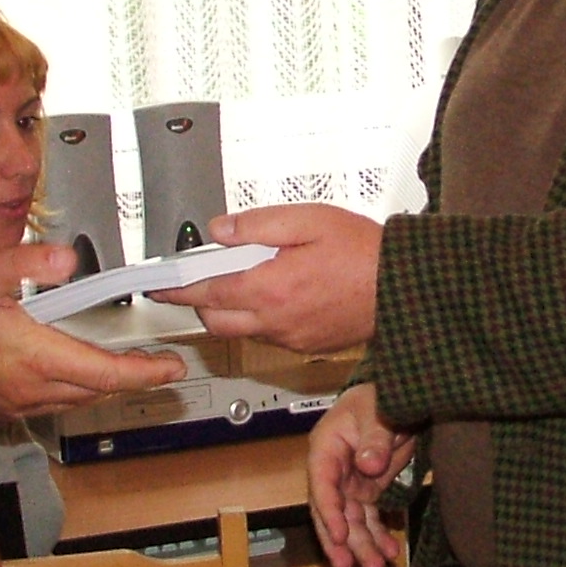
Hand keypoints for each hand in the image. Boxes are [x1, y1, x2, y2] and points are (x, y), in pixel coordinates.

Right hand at [0, 246, 186, 418]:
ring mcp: (15, 402)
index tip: (170, 368)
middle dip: (132, 379)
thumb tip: (67, 260)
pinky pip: (53, 404)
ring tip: (127, 370)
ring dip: (104, 386)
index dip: (144, 372)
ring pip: (77, 401)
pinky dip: (76, 391)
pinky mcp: (2, 408)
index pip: (104, 372)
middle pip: (97, 391)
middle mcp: (27, 387)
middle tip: (159, 366)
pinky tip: (78, 375)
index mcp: (31, 355)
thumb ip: (30, 263)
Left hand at [160, 206, 383, 354]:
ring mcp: (292, 338)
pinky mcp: (308, 346)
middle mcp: (276, 320)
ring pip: (242, 331)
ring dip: (233, 310)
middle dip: (201, 302)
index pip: (206, 292)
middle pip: (216, 320)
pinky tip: (279, 294)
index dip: (177, 286)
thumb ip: (258, 224)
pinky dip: (261, 318)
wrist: (406, 288)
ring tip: (247, 279)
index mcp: (271, 287)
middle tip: (200, 279)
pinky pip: (269, 336)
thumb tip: (221, 230)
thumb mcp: (309, 220)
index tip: (160, 283)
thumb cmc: (366, 252)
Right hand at [306, 384, 415, 566]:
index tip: (340, 536)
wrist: (392, 397)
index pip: (322, 485)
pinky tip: (390, 554)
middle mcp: (332, 472)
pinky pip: (369, 519)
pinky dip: (379, 537)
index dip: (329, 513)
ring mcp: (349, 484)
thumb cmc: (377, 397)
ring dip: (362, 547)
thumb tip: (368, 465)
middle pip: (332, 512)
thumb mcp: (377, 411)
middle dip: (341, 542)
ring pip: (351, 522)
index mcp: (326, 449)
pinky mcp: (366, 491)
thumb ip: (374, 438)